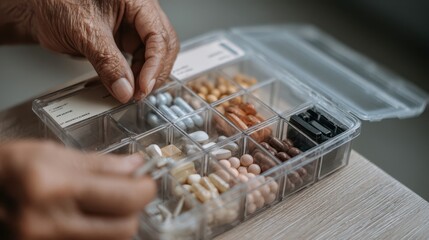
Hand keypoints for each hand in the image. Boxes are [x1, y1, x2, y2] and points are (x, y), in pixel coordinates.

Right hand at [0, 141, 155, 239]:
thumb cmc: (4, 168)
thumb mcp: (49, 154)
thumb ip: (98, 163)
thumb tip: (134, 165)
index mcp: (52, 189)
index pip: (124, 198)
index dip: (145, 188)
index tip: (147, 180)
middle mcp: (48, 225)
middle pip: (124, 229)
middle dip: (134, 209)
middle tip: (130, 191)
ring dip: (117, 222)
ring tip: (104, 203)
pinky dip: (99, 232)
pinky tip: (89, 216)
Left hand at [5, 0, 178, 102]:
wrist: (39, 10)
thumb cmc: (57, 4)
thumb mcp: (85, 33)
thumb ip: (107, 62)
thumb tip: (125, 90)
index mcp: (136, 2)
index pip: (158, 35)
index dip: (155, 64)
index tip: (143, 87)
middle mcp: (139, 14)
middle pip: (163, 46)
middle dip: (155, 72)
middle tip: (140, 93)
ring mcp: (133, 28)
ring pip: (153, 56)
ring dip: (146, 77)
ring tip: (132, 93)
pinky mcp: (124, 42)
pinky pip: (138, 61)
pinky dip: (134, 76)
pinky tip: (126, 86)